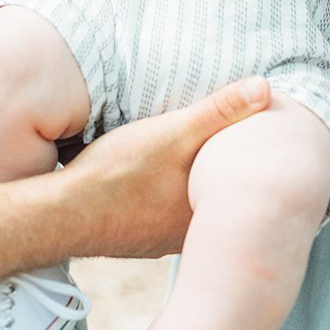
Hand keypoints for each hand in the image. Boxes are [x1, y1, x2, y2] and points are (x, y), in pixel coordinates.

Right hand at [59, 77, 269, 257]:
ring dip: (198, 190)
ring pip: (194, 210)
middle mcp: (191, 233)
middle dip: (230, 177)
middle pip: (223, 200)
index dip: (260, 165)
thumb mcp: (174, 132)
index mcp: (210, 210)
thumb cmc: (118, 173)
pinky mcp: (139, 240)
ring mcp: (163, 240)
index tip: (272, 147)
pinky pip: (165, 218)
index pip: (249, 188)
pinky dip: (169, 201)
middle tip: (240, 153)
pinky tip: (162, 184)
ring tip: (204, 164)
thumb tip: (265, 88)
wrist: (58, 215)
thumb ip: (220, 110)